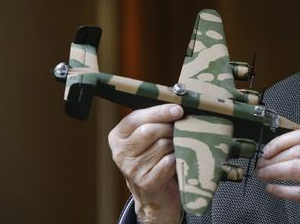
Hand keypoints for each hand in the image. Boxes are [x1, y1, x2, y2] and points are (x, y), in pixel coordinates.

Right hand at [108, 104, 183, 223]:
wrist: (155, 194)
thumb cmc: (154, 158)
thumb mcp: (147, 137)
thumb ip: (154, 121)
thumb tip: (177, 104)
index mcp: (117, 137)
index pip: (135, 118)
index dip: (159, 112)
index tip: (178, 109)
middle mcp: (120, 153)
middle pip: (149, 131)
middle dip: (170, 127)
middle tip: (182, 128)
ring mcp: (131, 170)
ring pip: (162, 146)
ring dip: (176, 144)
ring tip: (177, 146)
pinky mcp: (146, 182)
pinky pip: (169, 161)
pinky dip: (177, 158)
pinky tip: (178, 159)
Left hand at [255, 128, 299, 223]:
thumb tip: (285, 144)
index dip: (281, 141)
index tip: (268, 148)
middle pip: (297, 152)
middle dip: (274, 158)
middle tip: (262, 162)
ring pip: (295, 170)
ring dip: (274, 172)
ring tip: (263, 174)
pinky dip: (282, 190)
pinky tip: (273, 189)